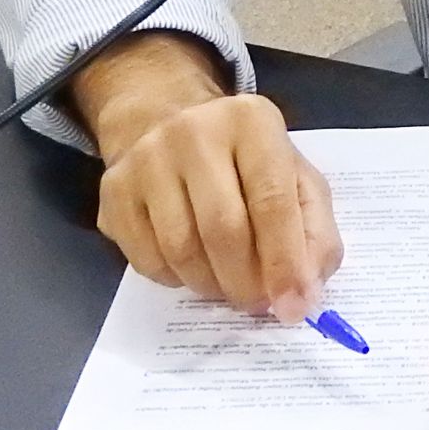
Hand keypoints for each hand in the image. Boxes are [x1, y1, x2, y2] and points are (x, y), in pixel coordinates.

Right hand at [95, 91, 342, 323]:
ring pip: (180, 251)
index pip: (272, 200)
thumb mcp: (295, 177)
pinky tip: (191, 266)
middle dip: (246, 282)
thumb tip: (305, 294)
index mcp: (252, 122)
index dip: (285, 262)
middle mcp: (194, 132)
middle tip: (258, 305)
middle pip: (223, 229)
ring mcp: (146, 160)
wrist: (166, 121)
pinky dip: (176, 281)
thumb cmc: (245, 159)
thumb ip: (314, 232)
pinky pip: (146, 261)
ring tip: (227, 285)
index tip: (294, 308)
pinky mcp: (113, 191)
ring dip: (211, 285)